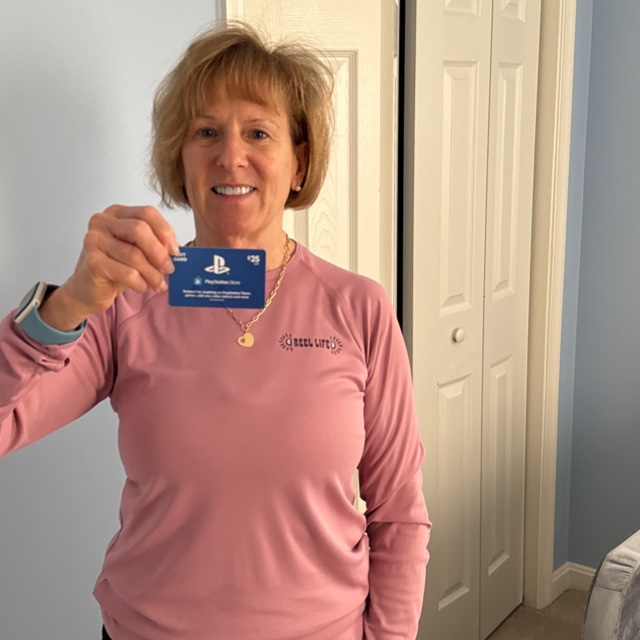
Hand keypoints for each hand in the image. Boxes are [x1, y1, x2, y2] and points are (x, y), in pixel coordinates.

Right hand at [39, 205, 179, 330]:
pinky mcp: (92, 262)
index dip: (165, 231)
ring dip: (153, 273)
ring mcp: (94, 240)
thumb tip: (176, 252)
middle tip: (170, 269)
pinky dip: (139, 282)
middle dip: (159, 252)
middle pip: (139, 230)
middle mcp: (102, 222)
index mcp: (117, 213)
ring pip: (134, 255)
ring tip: (159, 284)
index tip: (175, 250)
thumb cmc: (116, 267)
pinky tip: (142, 286)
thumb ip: (154, 245)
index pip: (147, 213)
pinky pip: (126, 272)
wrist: (89, 288)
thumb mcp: (138, 250)